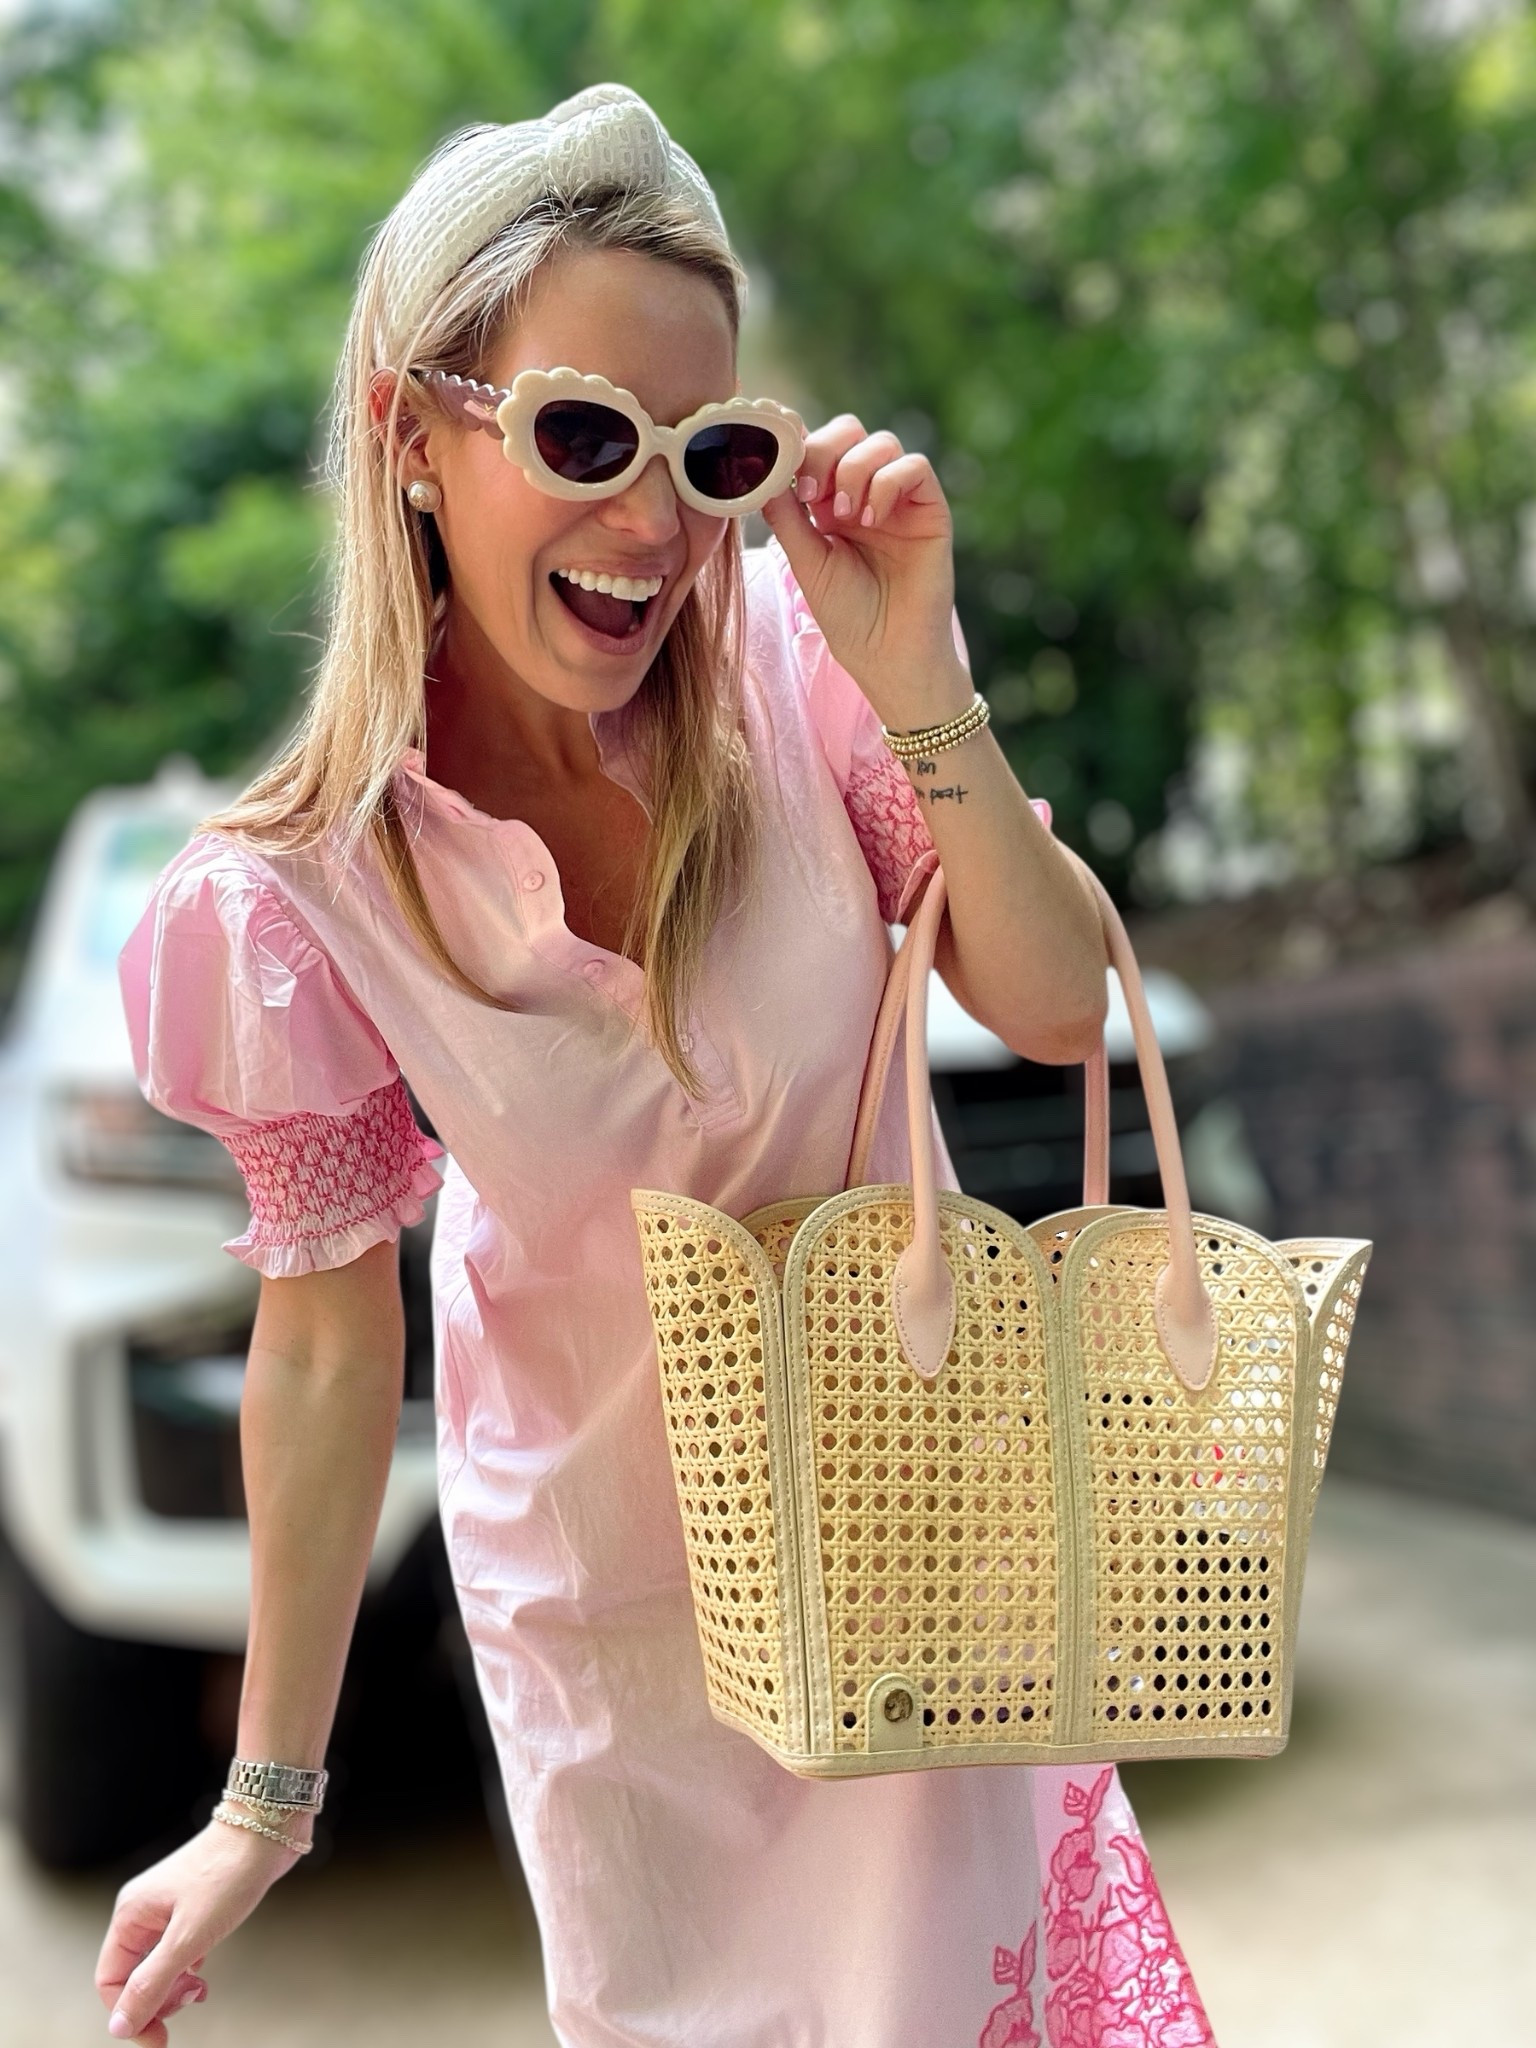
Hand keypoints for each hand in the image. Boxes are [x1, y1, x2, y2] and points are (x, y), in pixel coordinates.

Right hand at [96, 1816, 305, 2041]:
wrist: (268, 1828)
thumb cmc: (228, 1874)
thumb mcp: (187, 1938)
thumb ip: (152, 1984)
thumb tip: (119, 2027)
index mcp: (131, 1915)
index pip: (111, 1982)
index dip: (131, 2014)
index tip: (158, 2039)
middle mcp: (143, 1910)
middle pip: (132, 1975)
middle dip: (157, 1999)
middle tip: (190, 2001)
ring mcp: (168, 1907)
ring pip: (157, 1964)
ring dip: (175, 1985)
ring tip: (200, 1988)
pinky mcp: (193, 1906)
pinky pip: (177, 1950)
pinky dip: (188, 1968)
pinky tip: (204, 1972)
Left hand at [760, 413, 970, 727]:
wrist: (889, 655)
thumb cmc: (848, 616)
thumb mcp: (805, 562)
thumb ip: (786, 516)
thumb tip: (761, 471)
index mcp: (831, 503)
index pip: (817, 447)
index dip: (799, 445)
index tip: (779, 467)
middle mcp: (867, 494)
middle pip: (850, 431)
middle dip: (824, 450)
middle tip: (811, 493)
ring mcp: (900, 500)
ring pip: (882, 442)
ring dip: (853, 470)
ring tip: (843, 515)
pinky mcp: (930, 510)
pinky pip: (914, 466)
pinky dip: (887, 482)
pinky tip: (870, 518)